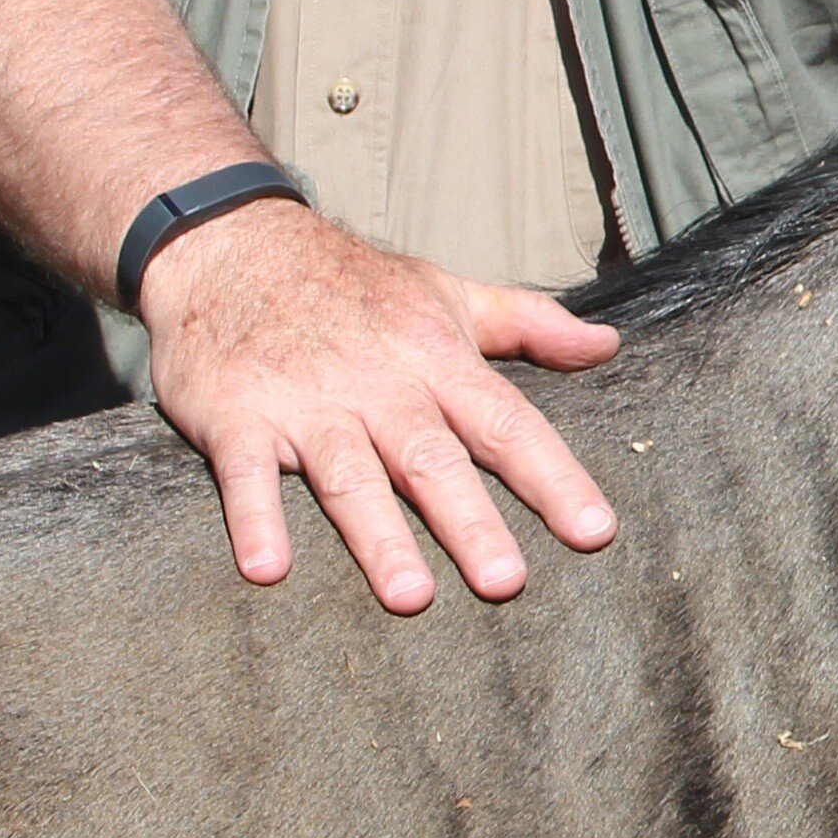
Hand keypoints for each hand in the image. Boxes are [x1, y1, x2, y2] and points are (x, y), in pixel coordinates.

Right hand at [134, 198, 619, 610]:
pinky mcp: (236, 416)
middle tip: (505, 582)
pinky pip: (245, 473)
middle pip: (432, 460)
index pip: (507, 422)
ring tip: (410, 596)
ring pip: (349, 474)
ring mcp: (305, 401)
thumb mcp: (447, 292)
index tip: (594, 531)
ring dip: (378, 535)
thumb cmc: (353, 285)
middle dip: (470, 521)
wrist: (231, 242)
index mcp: (436, 358)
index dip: (553, 476)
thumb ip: (529, 324)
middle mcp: (377, 385)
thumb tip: (606, 347)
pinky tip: (268, 568)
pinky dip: (254, 517)